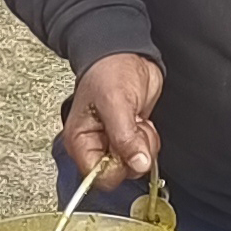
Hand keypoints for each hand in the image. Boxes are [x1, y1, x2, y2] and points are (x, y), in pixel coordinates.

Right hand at [59, 51, 160, 187]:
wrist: (126, 53)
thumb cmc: (109, 70)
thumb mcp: (115, 102)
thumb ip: (124, 137)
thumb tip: (138, 164)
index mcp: (81, 141)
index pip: (97, 176)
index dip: (117, 167)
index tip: (127, 146)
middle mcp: (96, 145)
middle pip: (119, 173)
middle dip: (134, 152)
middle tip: (133, 127)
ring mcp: (114, 142)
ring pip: (135, 165)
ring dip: (144, 144)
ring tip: (136, 121)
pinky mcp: (130, 137)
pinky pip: (144, 153)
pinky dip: (149, 139)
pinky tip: (141, 121)